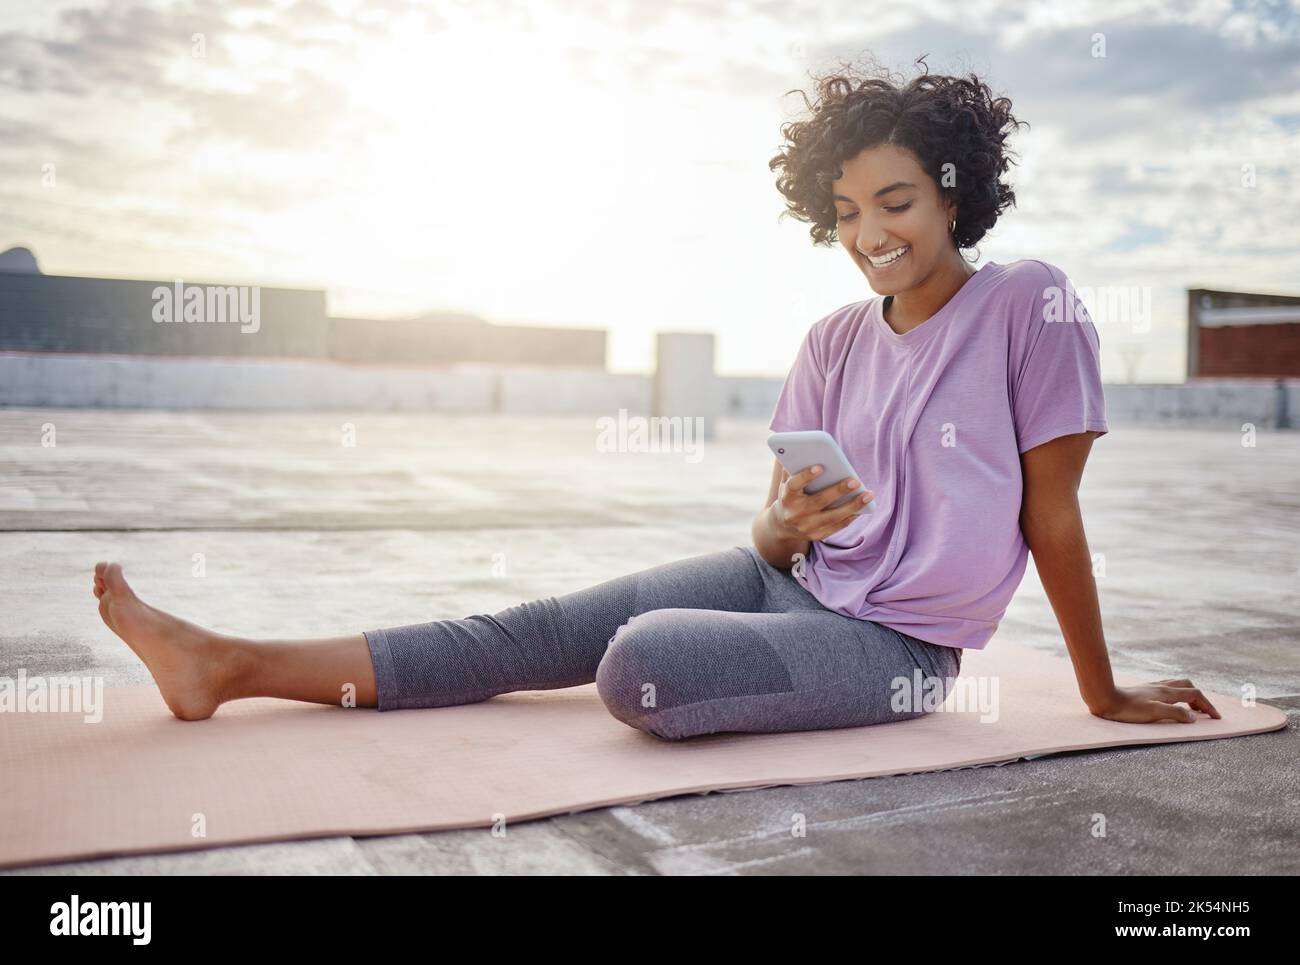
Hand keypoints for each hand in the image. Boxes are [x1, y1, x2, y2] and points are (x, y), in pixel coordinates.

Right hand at [771, 465, 874, 541]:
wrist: (782, 526)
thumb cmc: (790, 496)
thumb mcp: (786, 482)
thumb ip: (793, 468)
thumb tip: (804, 449)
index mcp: (786, 497)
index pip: (794, 486)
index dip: (806, 476)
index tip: (820, 467)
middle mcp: (795, 513)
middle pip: (819, 501)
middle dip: (838, 491)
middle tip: (855, 480)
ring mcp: (806, 527)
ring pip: (833, 516)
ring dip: (852, 505)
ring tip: (868, 494)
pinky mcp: (816, 535)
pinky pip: (837, 526)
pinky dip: (850, 517)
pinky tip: (862, 507)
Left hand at [1090, 679, 1220, 723]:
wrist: (1105, 698)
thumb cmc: (1128, 709)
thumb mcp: (1154, 713)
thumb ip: (1176, 714)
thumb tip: (1194, 718)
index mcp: (1167, 693)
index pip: (1195, 695)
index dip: (1208, 705)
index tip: (1217, 717)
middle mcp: (1162, 687)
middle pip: (1188, 686)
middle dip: (1200, 698)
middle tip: (1204, 712)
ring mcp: (1152, 687)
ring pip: (1177, 685)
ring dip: (1188, 695)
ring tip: (1191, 708)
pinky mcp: (1144, 690)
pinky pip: (1166, 687)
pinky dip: (1176, 694)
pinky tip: (1170, 701)